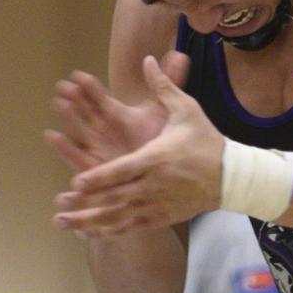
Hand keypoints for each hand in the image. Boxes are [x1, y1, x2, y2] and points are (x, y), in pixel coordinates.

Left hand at [52, 55, 223, 236]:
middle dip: (86, 204)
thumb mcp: (186, 110)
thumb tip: (148, 59)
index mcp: (156, 158)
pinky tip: (88, 234)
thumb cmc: (206, 141)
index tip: (77, 183)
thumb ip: (164, 86)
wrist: (232, 177)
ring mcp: (158, 204)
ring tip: (65, 225)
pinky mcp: (162, 217)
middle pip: (115, 198)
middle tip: (60, 206)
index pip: (122, 170)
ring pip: (120, 217)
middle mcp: (155, 185)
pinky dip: (109, 232)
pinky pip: (132, 227)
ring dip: (91, 223)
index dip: (99, 178)